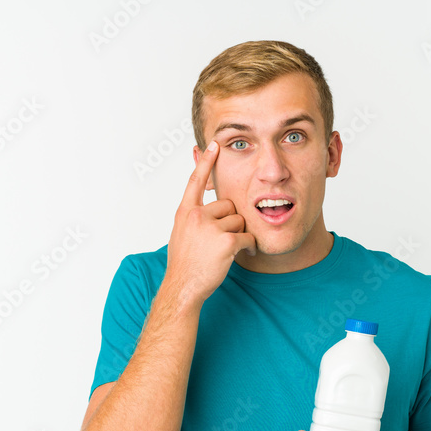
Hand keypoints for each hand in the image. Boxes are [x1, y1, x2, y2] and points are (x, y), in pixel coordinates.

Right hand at [163, 140, 256, 305]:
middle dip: (230, 222)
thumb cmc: (184, 264)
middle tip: (220, 242)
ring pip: (238, 221)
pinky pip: (247, 236)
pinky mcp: (226, 240)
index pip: (196, 181)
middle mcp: (196, 215)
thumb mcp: (181, 234)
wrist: (182, 286)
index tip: (215, 144)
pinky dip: (249, 247)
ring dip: (238, 235)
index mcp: (185, 212)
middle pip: (228, 206)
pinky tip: (243, 254)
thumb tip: (205, 208)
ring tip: (225, 251)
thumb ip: (193, 218)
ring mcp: (210, 227)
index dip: (206, 162)